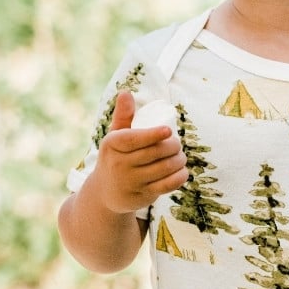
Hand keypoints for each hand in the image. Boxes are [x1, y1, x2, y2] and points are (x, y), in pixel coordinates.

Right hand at [93, 90, 188, 214]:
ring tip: (181, 156)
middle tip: (177, 144)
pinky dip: (179, 177)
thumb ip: (123, 116)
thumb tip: (125, 92)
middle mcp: (119, 164)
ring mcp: (131, 181)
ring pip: (163, 168)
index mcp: (112, 144)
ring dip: (179, 161)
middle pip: (154, 152)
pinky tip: (183, 171)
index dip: (152, 134)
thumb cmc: (115, 157)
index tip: (168, 130)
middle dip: (172, 146)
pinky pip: (166, 185)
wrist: (106, 192)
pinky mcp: (142, 196)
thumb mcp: (115, 137)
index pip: (133, 139)